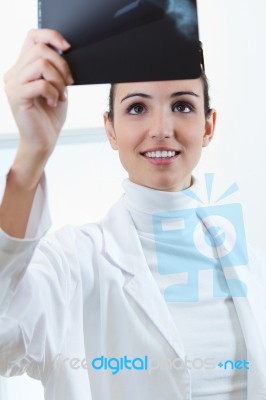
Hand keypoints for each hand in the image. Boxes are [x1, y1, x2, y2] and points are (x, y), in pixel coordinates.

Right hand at [4, 29, 73, 164]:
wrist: (43, 141)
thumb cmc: (50, 116)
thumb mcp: (57, 86)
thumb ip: (56, 69)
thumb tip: (65, 50)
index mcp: (23, 67)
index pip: (32, 36)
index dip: (51, 35)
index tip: (68, 47)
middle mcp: (14, 72)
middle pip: (40, 49)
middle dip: (62, 64)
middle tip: (69, 82)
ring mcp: (13, 83)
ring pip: (41, 64)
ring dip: (58, 80)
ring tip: (61, 95)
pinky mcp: (17, 96)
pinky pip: (41, 83)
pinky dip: (54, 92)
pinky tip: (54, 102)